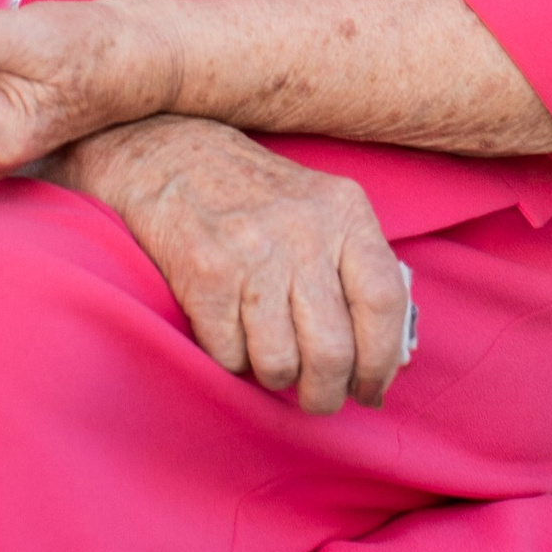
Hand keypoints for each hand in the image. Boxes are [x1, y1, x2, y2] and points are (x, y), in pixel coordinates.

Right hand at [66, 112, 413, 410]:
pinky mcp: (204, 272)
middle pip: (334, 348)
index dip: (381, 361)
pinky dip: (232, 360)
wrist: (165, 153)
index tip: (371, 389)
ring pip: (281, 363)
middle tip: (318, 397)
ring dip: (276, 378)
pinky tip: (230, 333)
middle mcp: (302, 229)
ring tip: (270, 360)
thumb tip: (385, 356)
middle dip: (326, 392)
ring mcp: (251, 251)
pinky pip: (230, 355)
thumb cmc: (253, 194)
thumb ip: (355, 268)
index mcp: (344, 211)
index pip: (384, 301)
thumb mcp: (320, 208)